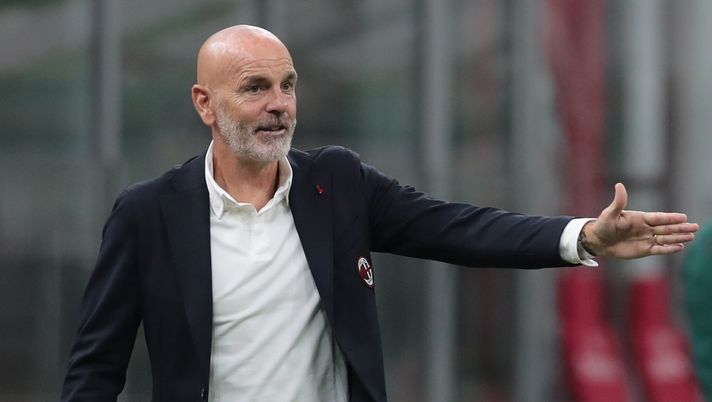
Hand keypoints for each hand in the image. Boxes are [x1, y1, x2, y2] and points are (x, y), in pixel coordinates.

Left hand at [581, 183, 698, 258]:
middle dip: (680, 228)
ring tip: (691, 237)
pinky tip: (679, 247)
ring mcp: (646, 239)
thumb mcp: (610, 213)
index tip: (683, 217)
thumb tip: (619, 185)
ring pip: (665, 238)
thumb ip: (618, 202)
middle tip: (695, 227)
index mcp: (640, 218)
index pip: (658, 218)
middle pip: (666, 228)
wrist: (598, 241)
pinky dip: (668, 249)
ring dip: (678, 238)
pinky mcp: (644, 250)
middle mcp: (645, 228)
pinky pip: (659, 249)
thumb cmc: (603, 225)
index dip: (670, 218)